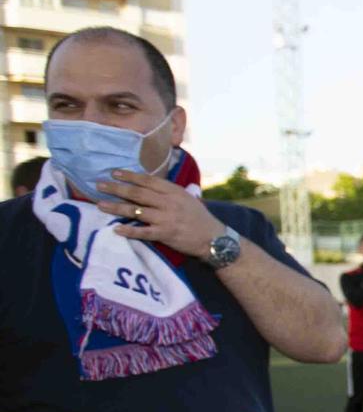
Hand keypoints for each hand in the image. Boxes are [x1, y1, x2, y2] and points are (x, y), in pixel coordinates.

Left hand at [95, 172, 226, 259]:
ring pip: (136, 211)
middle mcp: (169, 203)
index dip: (130, 176)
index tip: (114, 173)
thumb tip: (149, 186)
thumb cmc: (200, 218)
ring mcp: (166, 219)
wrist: (214, 238)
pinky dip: (129, 231)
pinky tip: (116, 229)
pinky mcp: (166, 234)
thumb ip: (169, 192)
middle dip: (116, 189)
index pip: (148, 180)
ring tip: (100, 205)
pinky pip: (143, 232)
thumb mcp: (187, 198)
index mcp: (174, 191)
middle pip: (138, 193)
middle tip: (99, 185)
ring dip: (116, 207)